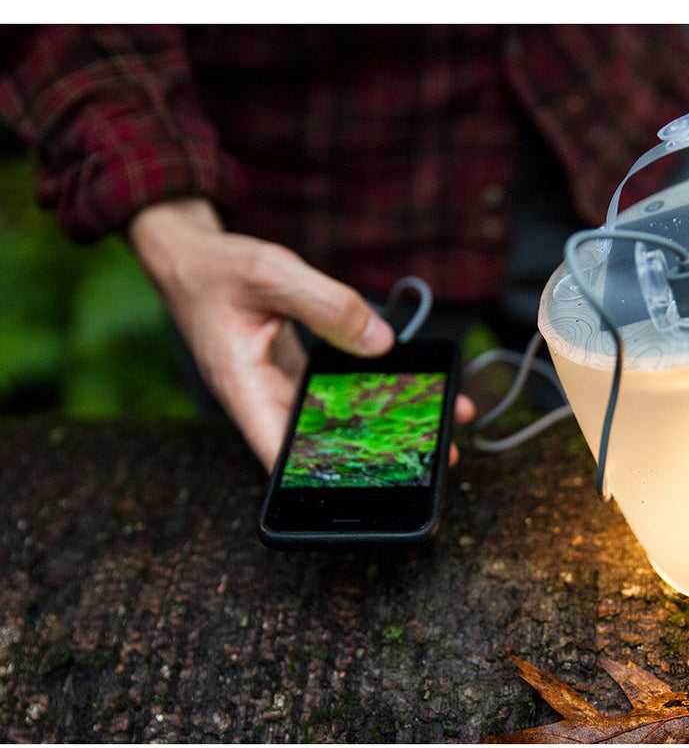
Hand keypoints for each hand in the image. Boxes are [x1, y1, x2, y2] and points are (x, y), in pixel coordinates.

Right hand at [128, 197, 474, 470]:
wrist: (191, 257)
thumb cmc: (217, 267)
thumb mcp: (272, 273)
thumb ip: (326, 305)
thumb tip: (380, 342)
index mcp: (244, 389)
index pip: (281, 455)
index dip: (324, 479)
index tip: (374, 491)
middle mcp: (263, 400)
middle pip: (320, 446)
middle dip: (375, 453)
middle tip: (436, 456)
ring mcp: (279, 390)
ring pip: (333, 421)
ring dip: (380, 423)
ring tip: (439, 424)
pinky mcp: (293, 375)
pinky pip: (334, 394)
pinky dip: (367, 393)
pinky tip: (405, 389)